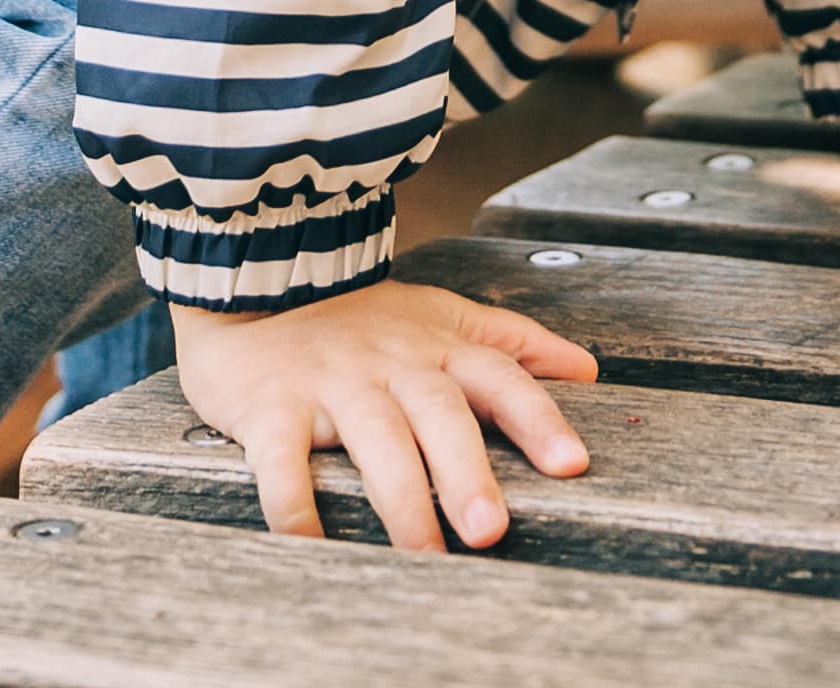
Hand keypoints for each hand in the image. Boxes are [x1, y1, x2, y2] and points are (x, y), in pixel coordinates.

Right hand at [171, 280, 595, 552]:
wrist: (253, 285)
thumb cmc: (357, 321)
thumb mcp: (439, 317)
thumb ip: (511, 342)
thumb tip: (587, 368)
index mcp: (434, 345)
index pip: (498, 376)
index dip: (537, 416)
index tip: (573, 463)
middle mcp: (389, 362)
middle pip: (438, 412)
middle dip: (467, 470)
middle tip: (491, 530)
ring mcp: (330, 382)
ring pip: (373, 437)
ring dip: (401, 497)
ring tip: (424, 554)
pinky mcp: (270, 406)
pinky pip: (281, 460)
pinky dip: (293, 505)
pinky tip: (309, 547)